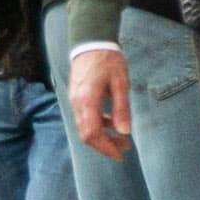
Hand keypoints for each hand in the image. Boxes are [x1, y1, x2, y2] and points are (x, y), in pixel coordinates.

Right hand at [67, 43, 132, 159]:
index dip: (106, 147)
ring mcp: (75, 101)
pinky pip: (85, 118)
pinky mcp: (77, 98)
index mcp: (87, 101)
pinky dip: (98, 125)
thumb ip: (121, 109)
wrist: (91, 44)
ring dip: (103, 136)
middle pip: (86, 135)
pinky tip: (112, 122)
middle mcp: (77, 104)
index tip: (120, 155)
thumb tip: (125, 132)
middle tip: (124, 149)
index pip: (93, 134)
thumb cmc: (108, 61)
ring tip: (123, 138)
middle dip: (105, 145)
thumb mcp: (120, 84)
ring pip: (85, 128)